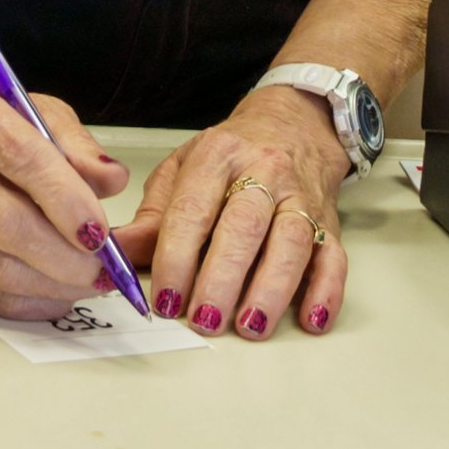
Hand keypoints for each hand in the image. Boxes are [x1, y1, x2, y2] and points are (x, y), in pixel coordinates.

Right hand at [0, 65, 128, 323]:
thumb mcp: (36, 108)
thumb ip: (77, 146)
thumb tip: (112, 182)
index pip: (20, 159)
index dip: (65, 201)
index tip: (100, 233)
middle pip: (3, 221)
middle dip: (62, 256)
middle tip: (104, 271)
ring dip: (48, 284)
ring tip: (88, 284)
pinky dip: (23, 301)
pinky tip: (55, 293)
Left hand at [115, 86, 350, 341]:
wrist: (294, 123)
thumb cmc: (232, 156)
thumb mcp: (183, 170)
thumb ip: (153, 218)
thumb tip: (115, 254)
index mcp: (219, 155)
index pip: (194, 208)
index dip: (177, 257)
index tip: (166, 298)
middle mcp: (264, 171)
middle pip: (245, 225)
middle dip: (223, 278)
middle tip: (204, 319)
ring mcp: (300, 197)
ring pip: (291, 242)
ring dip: (271, 289)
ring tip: (249, 325)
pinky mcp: (329, 222)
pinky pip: (333, 258)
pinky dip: (325, 291)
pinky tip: (311, 320)